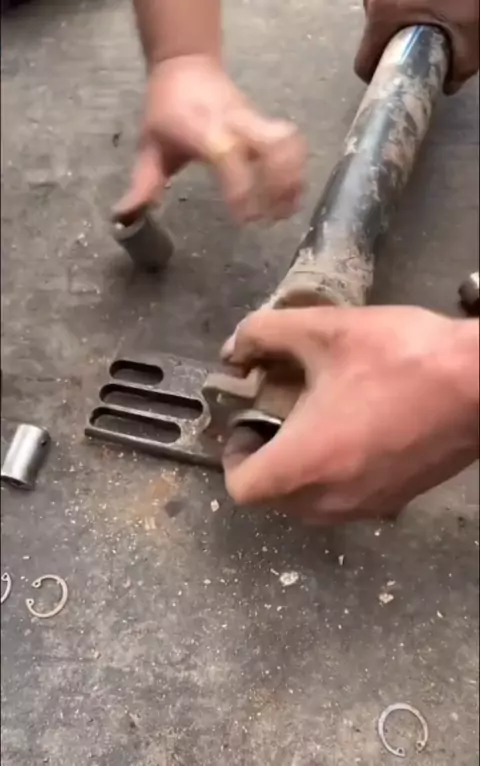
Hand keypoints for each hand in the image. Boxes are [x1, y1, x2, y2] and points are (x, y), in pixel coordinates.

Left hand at [115, 55, 305, 222]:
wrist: (185, 65)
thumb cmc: (166, 110)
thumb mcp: (148, 148)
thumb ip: (143, 185)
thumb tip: (126, 217)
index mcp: (204, 129)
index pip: (228, 155)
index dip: (241, 188)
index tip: (245, 218)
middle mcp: (235, 123)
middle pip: (274, 144)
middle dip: (282, 182)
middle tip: (275, 218)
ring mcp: (254, 121)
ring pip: (289, 142)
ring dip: (294, 177)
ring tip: (287, 210)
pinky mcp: (266, 123)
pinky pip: (291, 143)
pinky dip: (297, 168)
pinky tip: (290, 194)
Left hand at [221, 306, 478, 522]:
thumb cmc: (399, 357)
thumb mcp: (324, 330)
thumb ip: (263, 334)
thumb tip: (234, 349)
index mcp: (306, 464)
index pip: (242, 489)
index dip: (233, 456)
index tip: (247, 425)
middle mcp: (332, 499)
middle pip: (274, 500)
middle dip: (266, 462)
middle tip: (276, 418)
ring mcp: (368, 507)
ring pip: (310, 505)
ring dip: (300, 472)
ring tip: (314, 424)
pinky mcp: (397, 502)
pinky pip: (346, 501)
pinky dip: (334, 477)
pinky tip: (353, 434)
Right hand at [355, 0, 478, 93]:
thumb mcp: (472, 29)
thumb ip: (462, 64)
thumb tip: (450, 84)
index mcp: (382, 13)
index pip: (363, 63)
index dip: (378, 76)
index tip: (396, 76)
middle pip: (374, 35)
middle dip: (395, 43)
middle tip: (423, 41)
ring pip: (382, 13)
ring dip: (401, 19)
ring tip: (431, 13)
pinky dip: (405, 2)